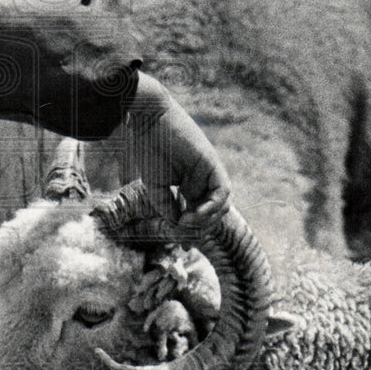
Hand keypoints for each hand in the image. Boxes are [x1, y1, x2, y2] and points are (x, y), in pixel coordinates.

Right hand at [120, 72, 230, 228]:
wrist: (149, 121)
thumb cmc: (148, 150)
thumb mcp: (155, 188)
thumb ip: (167, 208)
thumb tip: (179, 228)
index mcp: (188, 185)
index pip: (198, 214)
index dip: (193, 232)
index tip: (184, 248)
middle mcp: (202, 181)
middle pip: (212, 213)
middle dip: (200, 229)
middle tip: (186, 239)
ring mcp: (209, 173)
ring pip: (221, 206)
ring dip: (207, 220)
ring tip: (187, 223)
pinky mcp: (213, 165)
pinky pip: (222, 192)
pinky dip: (213, 207)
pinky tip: (196, 215)